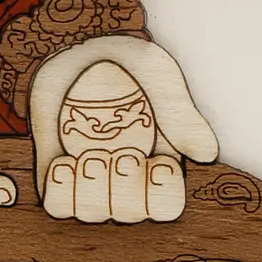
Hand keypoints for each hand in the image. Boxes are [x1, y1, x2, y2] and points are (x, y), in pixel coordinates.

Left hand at [29, 35, 216, 224]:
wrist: (81, 48)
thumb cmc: (126, 63)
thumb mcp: (157, 76)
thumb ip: (180, 114)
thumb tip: (206, 154)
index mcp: (158, 162)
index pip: (166, 205)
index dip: (162, 194)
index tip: (157, 163)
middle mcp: (124, 178)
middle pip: (129, 213)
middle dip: (125, 185)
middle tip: (123, 153)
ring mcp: (89, 177)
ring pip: (90, 213)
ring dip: (91, 188)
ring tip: (92, 156)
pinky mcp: (57, 172)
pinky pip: (55, 205)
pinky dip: (59, 188)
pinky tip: (64, 163)